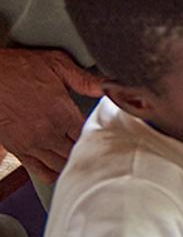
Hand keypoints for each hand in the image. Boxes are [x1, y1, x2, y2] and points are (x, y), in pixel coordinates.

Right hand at [0, 48, 101, 182]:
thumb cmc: (16, 68)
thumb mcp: (55, 63)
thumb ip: (85, 78)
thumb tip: (111, 86)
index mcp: (63, 114)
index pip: (93, 136)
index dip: (102, 136)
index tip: (106, 134)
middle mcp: (49, 133)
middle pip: (80, 154)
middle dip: (89, 151)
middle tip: (96, 147)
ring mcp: (33, 144)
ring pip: (63, 166)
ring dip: (73, 163)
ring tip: (80, 156)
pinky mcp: (18, 150)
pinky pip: (42, 172)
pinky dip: (54, 173)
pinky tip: (60, 166)